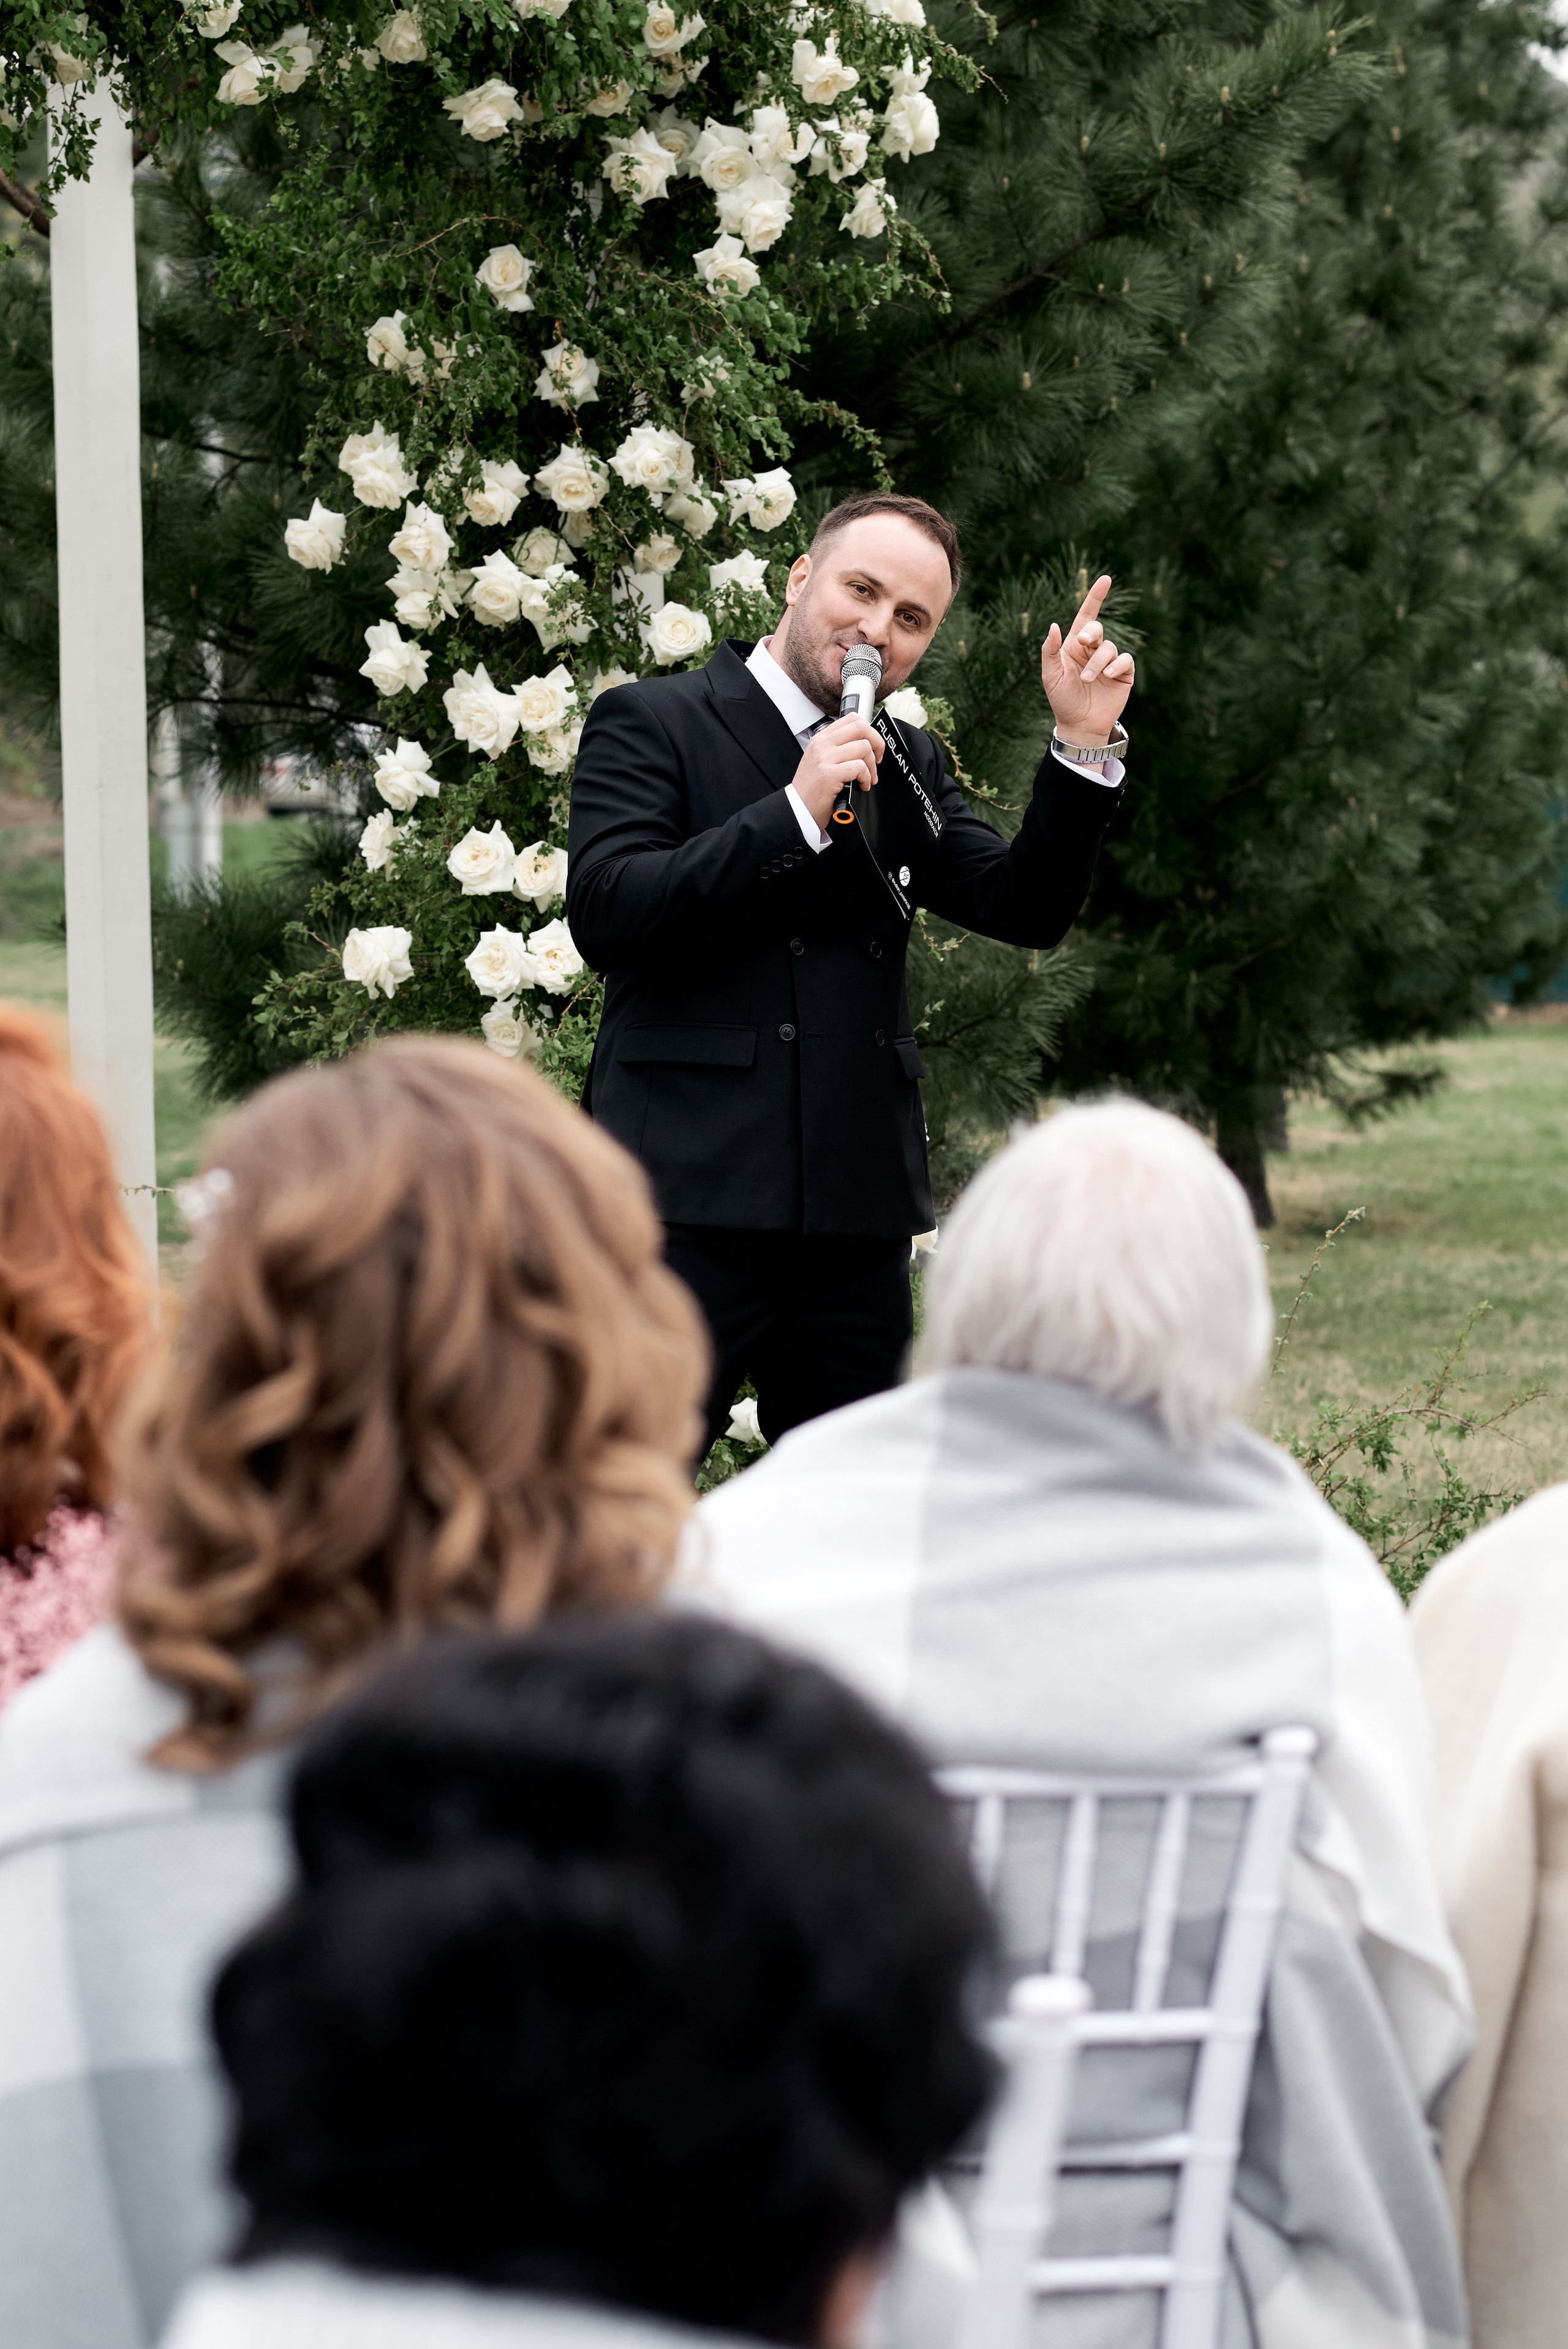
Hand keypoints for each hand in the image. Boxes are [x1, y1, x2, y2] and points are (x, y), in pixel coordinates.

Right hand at [791, 714, 884, 828]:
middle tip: (877, 759)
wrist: (799, 808)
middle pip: (861, 728)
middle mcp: (823, 745)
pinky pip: (859, 767)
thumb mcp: (821, 760)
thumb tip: (864, 743)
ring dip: (872, 766)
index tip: (872, 746)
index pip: (852, 718)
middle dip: (877, 743)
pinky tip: (861, 785)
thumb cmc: (812, 788)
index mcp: (821, 738)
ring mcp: (825, 758)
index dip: (869, 731)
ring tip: (867, 778)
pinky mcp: (830, 774)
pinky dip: (866, 778)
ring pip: (863, 747)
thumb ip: (838, 748)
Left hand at [1042, 574, 1134, 747]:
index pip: (1086, 616)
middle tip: (1082, 642)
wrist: (1078, 724)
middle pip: (1096, 628)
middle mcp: (1093, 650)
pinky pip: (1125, 660)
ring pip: (1108, 648)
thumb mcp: (1050, 675)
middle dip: (1090, 632)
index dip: (1095, 597)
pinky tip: (1107, 677)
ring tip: (1088, 679)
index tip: (1105, 579)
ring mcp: (1109, 661)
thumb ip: (1050, 650)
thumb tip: (1054, 626)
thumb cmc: (1062, 699)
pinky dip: (1116, 666)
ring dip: (1097, 662)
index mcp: (1075, 646)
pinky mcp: (1123, 674)